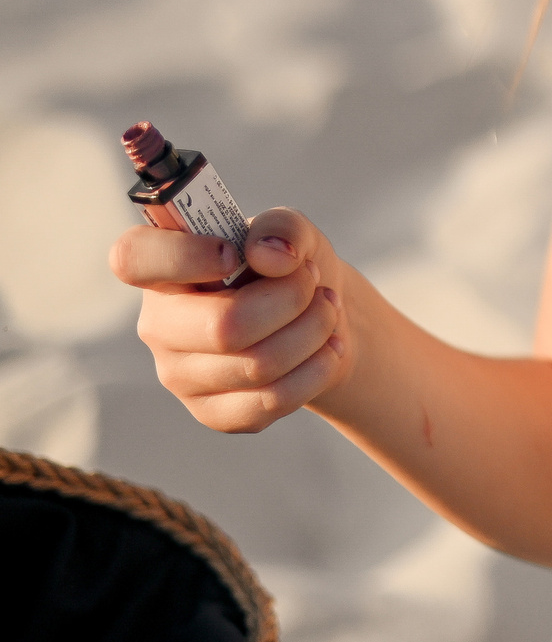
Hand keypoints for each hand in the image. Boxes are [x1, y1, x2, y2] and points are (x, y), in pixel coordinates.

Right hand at [109, 207, 352, 433]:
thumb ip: (282, 227)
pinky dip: (317, 370)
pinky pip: (270, 402)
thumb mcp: (293, 231)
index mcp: (162, 269)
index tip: (234, 254)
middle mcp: (159, 326)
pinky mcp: (212, 413)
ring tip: (328, 309)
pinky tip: (330, 348)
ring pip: (258, 365)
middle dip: (292, 300)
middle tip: (314, 282)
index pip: (132, 258)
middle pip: (224, 326)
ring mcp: (180, 376)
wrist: (318, 320)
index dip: (185, 254)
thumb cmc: (289, 267)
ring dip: (314, 331)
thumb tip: (269, 255)